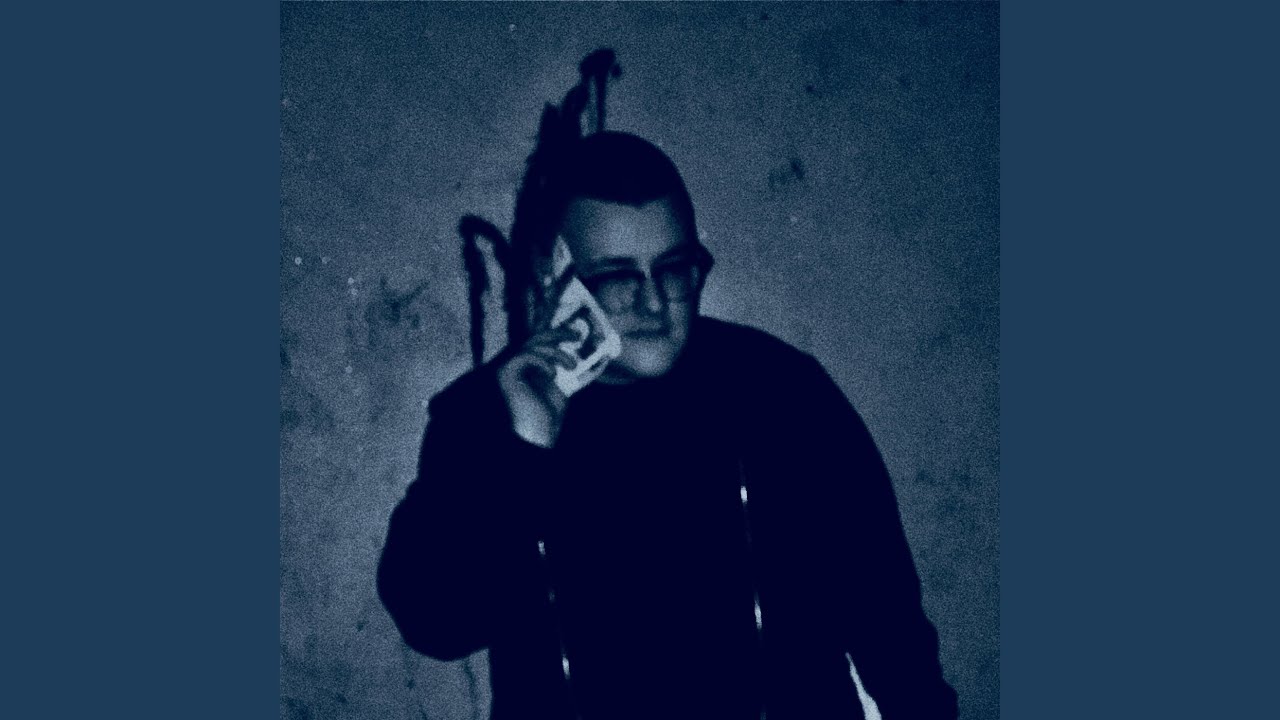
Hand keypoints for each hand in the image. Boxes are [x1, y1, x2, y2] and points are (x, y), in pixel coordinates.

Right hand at [496, 326, 579, 447]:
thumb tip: (594, 358)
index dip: (554, 331)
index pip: (538, 341)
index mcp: (528, 366)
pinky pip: (526, 355)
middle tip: (577, 336)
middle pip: (534, 337)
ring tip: (572, 365)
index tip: (574, 332)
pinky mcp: (506, 372)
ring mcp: (509, 368)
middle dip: (558, 333)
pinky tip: (551, 374)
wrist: (538, 432)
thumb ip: (569, 369)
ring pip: (533, 345)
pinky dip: (543, 362)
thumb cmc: (548, 414)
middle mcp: (515, 364)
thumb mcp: (565, 386)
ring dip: (556, 352)